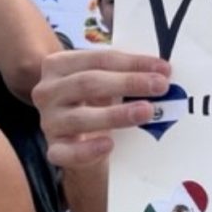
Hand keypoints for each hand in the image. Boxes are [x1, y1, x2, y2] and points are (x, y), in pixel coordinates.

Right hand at [32, 49, 171, 167]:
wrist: (79, 139)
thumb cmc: (95, 102)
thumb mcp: (107, 82)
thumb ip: (128, 74)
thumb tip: (163, 73)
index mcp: (59, 65)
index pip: (99, 59)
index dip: (133, 63)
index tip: (163, 69)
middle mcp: (48, 91)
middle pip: (88, 83)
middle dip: (128, 83)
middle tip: (160, 86)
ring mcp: (49, 121)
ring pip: (79, 117)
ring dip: (116, 114)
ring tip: (146, 111)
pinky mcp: (54, 150)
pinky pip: (66, 152)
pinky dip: (87, 149)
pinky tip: (109, 144)